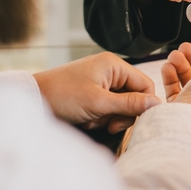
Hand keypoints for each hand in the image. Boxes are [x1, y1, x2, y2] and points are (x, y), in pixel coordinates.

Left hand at [33, 52, 160, 133]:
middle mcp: (109, 70)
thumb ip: (129, 104)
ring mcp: (100, 81)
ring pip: (120, 105)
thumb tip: (157, 104)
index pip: (145, 85)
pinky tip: (86, 119)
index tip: (130, 120)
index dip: (142, 105)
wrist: (32, 98)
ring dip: (109, 117)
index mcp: (114, 65)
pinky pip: (107, 107)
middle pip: (133, 96)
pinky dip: (99, 116)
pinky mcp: (92, 92)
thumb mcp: (99, 102)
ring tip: (93, 120)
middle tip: (109, 124)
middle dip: (122, 114)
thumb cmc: (63, 95)